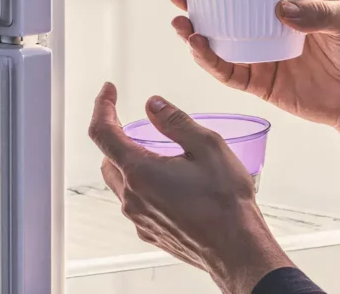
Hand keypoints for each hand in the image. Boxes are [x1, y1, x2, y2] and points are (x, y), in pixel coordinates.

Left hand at [88, 82, 292, 293]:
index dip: (102, 107)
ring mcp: (139, 219)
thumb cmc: (225, 201)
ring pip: (120, 182)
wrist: (236, 248)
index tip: (108, 91)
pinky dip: (142, 185)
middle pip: (108, 158)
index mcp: (140, 171)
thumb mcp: (207, 146)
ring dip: (129, 162)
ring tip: (158, 153)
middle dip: (116, 136)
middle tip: (137, 124)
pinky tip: (170, 182)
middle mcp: (132, 197)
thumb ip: (175, 122)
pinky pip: (135, 203)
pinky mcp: (149, 233)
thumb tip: (153, 105)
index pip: (103, 133)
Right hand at [168, 0, 339, 137]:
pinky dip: (210, 60)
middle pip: (228, 5)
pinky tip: (198, 46)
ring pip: (220, 38)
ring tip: (181, 19)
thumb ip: (322, 3)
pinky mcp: (261, 81)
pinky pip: (229, 71)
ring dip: (195, 28)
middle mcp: (270, 21)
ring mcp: (262, 51)